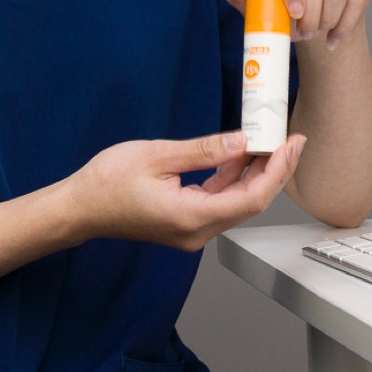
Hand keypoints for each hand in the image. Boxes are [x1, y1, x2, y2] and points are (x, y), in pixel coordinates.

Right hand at [64, 130, 304, 250]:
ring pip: (237, 203)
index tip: (291, 145)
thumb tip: (241, 141)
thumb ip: (203, 150)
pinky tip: (239, 156)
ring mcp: (192, 231)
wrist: (80, 208)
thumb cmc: (107, 182)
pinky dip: (234, 180)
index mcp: (191, 217)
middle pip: (250, 203)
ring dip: (256, 174)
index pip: (251, 198)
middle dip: (274, 171)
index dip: (276, 171)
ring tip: (269, 143)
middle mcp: (197, 232)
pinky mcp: (186, 224)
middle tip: (291, 139)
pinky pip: (220, 202)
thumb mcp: (156, 155)